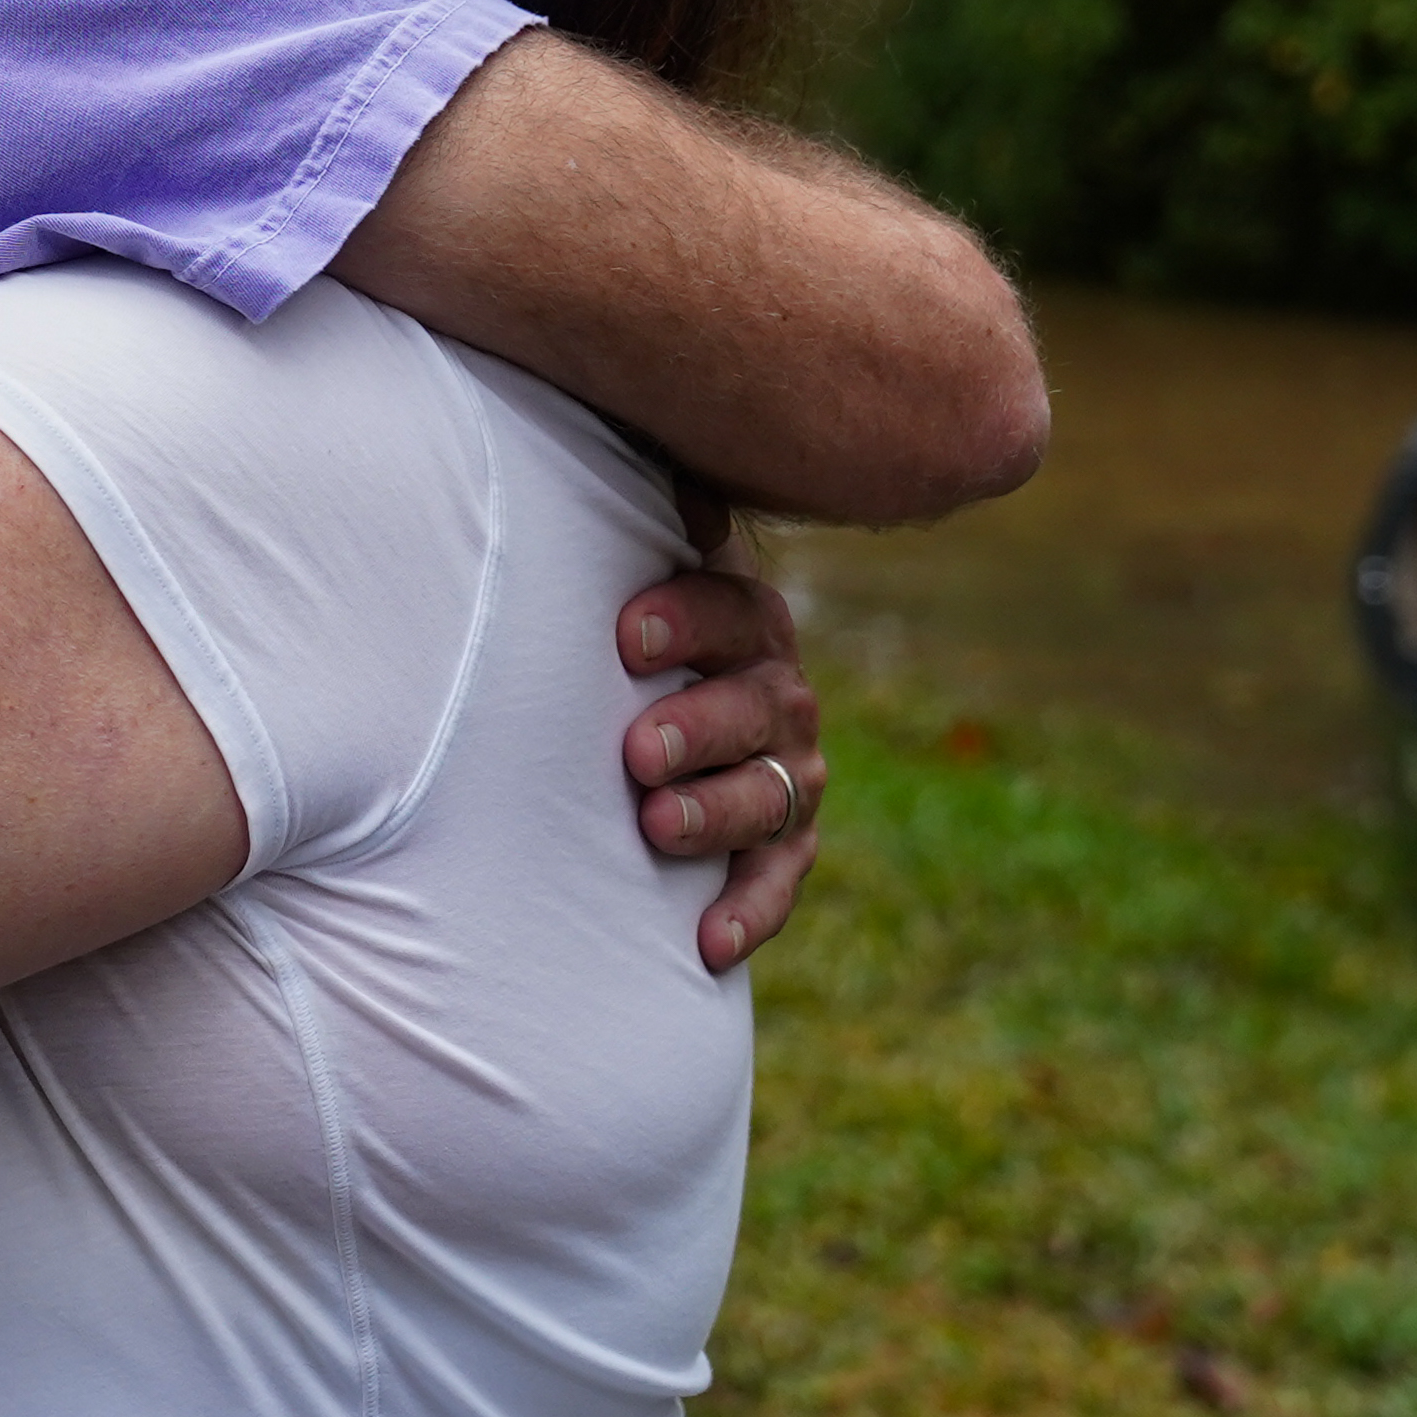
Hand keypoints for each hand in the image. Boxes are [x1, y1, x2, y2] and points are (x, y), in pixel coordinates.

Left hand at [619, 551, 824, 972]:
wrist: (659, 703)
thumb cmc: (626, 633)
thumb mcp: (628, 568)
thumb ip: (637, 522)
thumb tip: (660, 475)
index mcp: (745, 619)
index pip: (731, 610)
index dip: (685, 621)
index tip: (626, 636)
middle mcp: (779, 694)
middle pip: (756, 708)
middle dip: (697, 728)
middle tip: (636, 750)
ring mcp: (789, 773)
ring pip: (771, 796)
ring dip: (715, 813)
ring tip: (656, 824)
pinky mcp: (783, 846)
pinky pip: (777, 881)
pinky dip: (747, 912)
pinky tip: (706, 941)